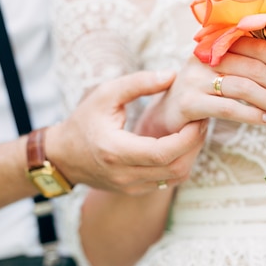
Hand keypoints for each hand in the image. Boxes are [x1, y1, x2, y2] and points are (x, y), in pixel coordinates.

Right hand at [46, 70, 206, 194]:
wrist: (63, 156)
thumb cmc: (84, 121)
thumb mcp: (105, 94)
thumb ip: (139, 83)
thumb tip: (171, 75)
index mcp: (116, 150)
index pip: (163, 152)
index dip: (188, 138)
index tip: (198, 119)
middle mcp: (125, 174)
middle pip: (176, 168)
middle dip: (195, 145)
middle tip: (202, 122)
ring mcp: (131, 186)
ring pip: (175, 178)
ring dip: (191, 156)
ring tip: (194, 132)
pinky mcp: (135, 190)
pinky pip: (168, 182)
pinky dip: (180, 164)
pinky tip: (181, 144)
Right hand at [136, 37, 265, 136]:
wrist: (169, 115)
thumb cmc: (206, 91)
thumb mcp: (231, 70)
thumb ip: (257, 54)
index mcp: (217, 42)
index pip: (259, 46)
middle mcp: (205, 56)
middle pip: (255, 66)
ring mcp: (194, 79)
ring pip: (244, 87)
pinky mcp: (188, 102)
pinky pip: (228, 108)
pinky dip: (252, 115)